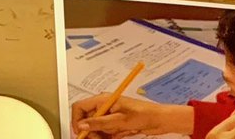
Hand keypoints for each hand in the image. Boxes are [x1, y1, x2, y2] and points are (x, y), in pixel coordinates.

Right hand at [72, 93, 188, 136]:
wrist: (157, 120)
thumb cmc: (142, 114)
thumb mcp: (119, 120)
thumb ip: (99, 123)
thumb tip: (81, 125)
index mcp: (103, 100)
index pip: (80, 106)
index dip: (77, 120)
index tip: (81, 133)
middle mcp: (104, 107)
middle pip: (85, 120)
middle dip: (88, 131)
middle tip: (96, 138)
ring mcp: (108, 116)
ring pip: (93, 129)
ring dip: (96, 136)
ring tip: (107, 137)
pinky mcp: (113, 125)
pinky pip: (102, 133)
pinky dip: (103, 137)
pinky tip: (112, 137)